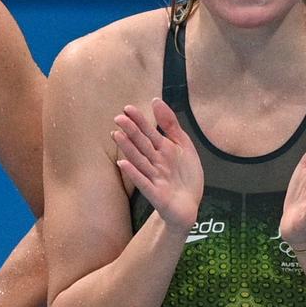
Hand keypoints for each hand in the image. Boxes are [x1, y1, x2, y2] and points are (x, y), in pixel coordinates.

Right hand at [112, 98, 203, 232]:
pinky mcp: (155, 194)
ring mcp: (154, 177)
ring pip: (139, 160)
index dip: (139, 120)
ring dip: (128, 149)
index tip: (127, 108)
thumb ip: (171, 125)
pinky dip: (134, 173)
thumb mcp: (183, 146)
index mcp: (162, 150)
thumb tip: (156, 101)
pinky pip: (143, 182)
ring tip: (116, 135)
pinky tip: (122, 163)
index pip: (148, 132)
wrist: (188, 205)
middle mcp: (155, 162)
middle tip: (118, 118)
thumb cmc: (185, 175)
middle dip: (131, 131)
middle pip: (142, 144)